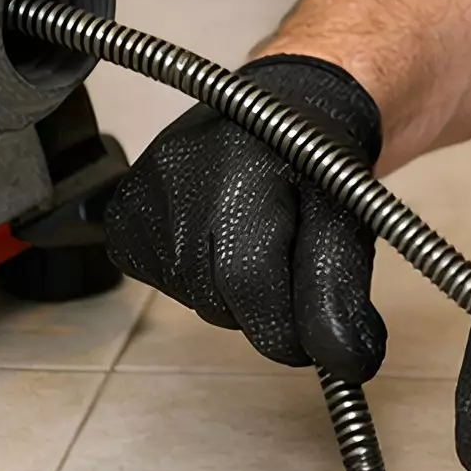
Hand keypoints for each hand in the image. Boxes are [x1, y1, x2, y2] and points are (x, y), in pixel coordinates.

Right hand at [32, 54, 387, 374]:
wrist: (277, 110)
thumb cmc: (313, 160)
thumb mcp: (348, 216)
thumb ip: (341, 286)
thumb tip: (348, 360)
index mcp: (238, 174)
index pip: (251, 286)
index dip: (292, 328)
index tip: (324, 335)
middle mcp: (176, 182)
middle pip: (223, 305)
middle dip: (267, 304)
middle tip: (289, 255)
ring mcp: (140, 202)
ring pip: (197, 301)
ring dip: (233, 290)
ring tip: (253, 233)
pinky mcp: (122, 223)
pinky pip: (168, 284)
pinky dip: (200, 277)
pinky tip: (216, 234)